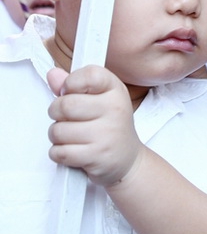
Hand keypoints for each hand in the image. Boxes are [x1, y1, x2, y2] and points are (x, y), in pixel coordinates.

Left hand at [47, 66, 144, 186]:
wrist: (127, 158)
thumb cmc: (109, 126)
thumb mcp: (98, 99)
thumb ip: (73, 86)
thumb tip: (53, 75)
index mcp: (115, 90)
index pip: (89, 75)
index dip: (71, 83)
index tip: (70, 92)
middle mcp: (115, 109)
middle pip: (65, 105)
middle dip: (56, 113)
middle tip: (65, 118)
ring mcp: (107, 134)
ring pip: (58, 131)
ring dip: (57, 136)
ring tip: (71, 136)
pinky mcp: (97, 156)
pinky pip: (60, 152)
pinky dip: (59, 153)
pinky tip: (73, 150)